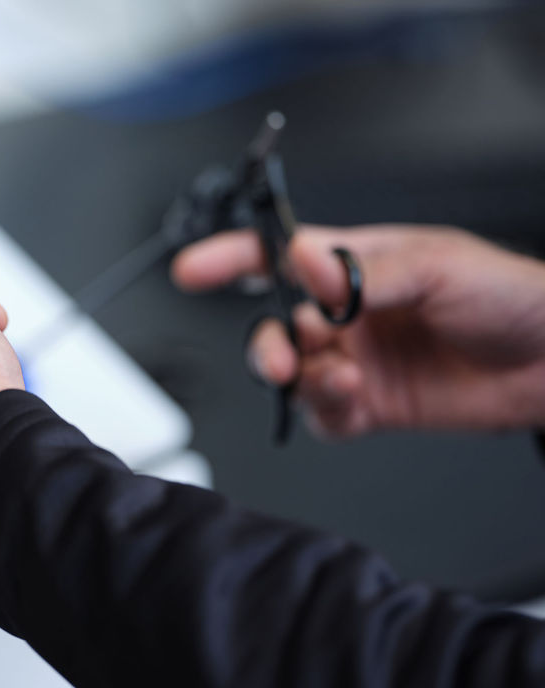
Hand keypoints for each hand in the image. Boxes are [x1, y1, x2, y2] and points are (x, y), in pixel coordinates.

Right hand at [172, 224, 544, 437]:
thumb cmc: (510, 296)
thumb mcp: (436, 266)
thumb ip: (362, 274)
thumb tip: (305, 262)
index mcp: (353, 265)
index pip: (277, 257)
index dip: (230, 259)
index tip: (193, 269)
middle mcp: (345, 315)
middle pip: (273, 327)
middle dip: (268, 342)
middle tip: (285, 354)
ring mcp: (353, 361)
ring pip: (291, 375)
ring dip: (300, 378)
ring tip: (336, 377)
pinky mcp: (369, 406)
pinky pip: (321, 415)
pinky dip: (325, 408)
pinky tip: (353, 395)